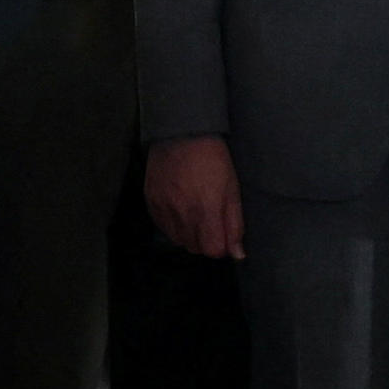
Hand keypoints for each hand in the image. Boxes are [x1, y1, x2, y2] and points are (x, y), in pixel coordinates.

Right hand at [143, 135, 243, 259]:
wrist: (181, 134)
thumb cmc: (213, 159)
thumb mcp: (232, 189)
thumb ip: (235, 224)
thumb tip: (237, 254)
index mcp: (207, 210)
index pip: (213, 250)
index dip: (221, 245)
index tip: (223, 233)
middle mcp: (183, 214)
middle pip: (195, 248)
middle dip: (206, 241)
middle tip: (210, 220)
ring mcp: (164, 209)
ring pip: (178, 240)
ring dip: (189, 235)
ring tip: (194, 214)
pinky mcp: (151, 202)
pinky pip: (163, 228)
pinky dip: (173, 225)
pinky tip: (179, 210)